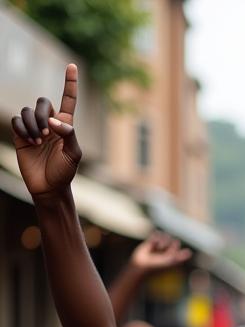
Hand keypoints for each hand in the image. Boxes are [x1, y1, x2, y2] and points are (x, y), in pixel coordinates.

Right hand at [10, 64, 81, 196]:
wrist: (48, 187)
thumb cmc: (65, 172)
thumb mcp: (74, 155)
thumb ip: (69, 134)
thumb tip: (54, 120)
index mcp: (66, 125)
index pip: (68, 99)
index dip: (69, 83)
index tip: (72, 65)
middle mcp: (50, 123)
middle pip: (41, 101)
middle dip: (42, 114)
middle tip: (47, 133)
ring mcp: (34, 127)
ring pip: (27, 110)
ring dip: (32, 124)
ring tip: (38, 142)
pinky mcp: (20, 134)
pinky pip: (16, 120)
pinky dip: (22, 128)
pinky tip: (29, 141)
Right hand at [130, 232, 191, 272]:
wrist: (143, 264)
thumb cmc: (158, 265)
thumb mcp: (170, 260)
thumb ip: (180, 257)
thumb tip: (190, 252)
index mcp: (173, 253)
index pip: (176, 243)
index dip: (173, 247)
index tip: (169, 253)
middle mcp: (167, 248)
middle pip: (171, 238)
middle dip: (167, 243)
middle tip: (162, 249)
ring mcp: (160, 244)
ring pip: (164, 235)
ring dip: (161, 241)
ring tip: (157, 248)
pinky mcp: (152, 241)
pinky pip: (156, 234)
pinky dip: (154, 239)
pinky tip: (152, 245)